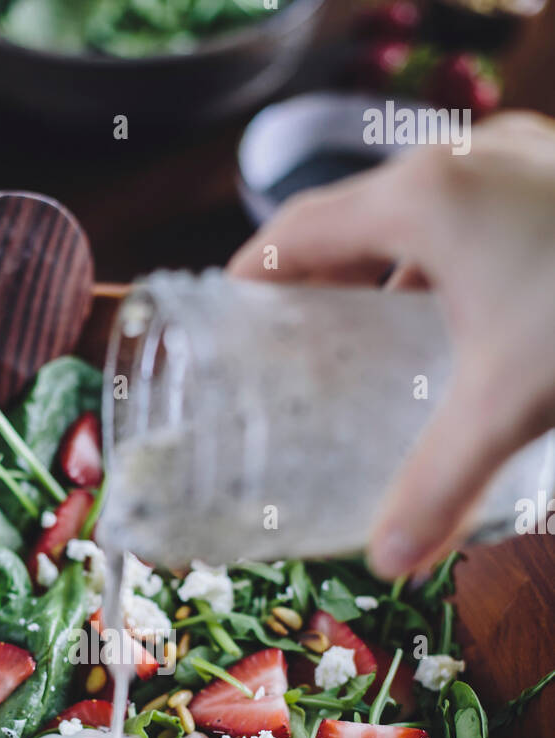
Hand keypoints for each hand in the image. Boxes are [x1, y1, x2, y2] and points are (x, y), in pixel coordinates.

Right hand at [228, 113, 554, 577]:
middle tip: (295, 349)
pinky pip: (469, 216)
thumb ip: (440, 485)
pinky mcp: (553, 180)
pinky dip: (443, 265)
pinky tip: (459, 325)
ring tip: (370, 344)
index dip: (254, 276)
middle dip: (319, 282)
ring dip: (386, 273)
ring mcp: (514, 162)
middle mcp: (459, 164)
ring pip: (418, 215)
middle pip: (354, 219)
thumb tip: (387, 563)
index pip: (298, 230)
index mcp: (421, 202)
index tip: (228, 320)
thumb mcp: (509, 407)